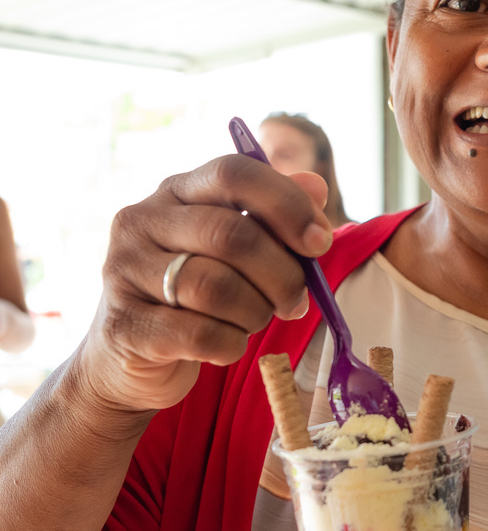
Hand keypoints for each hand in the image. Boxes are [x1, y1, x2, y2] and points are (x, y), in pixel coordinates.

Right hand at [73, 155, 332, 417]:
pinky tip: (229, 343)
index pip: (234, 173)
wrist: (132, 356)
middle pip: (233, 235)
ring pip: (217, 287)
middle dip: (282, 274)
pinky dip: (231, 344)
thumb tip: (317, 186)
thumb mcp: (236, 249)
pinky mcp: (124, 324)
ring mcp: (124, 271)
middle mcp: (141, 221)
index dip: (288, 204)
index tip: (320, 241)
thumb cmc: (198, 293)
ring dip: (255, 312)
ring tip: (255, 320)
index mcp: (176, 191)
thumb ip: (276, 217)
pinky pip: (201, 334)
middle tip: (297, 300)